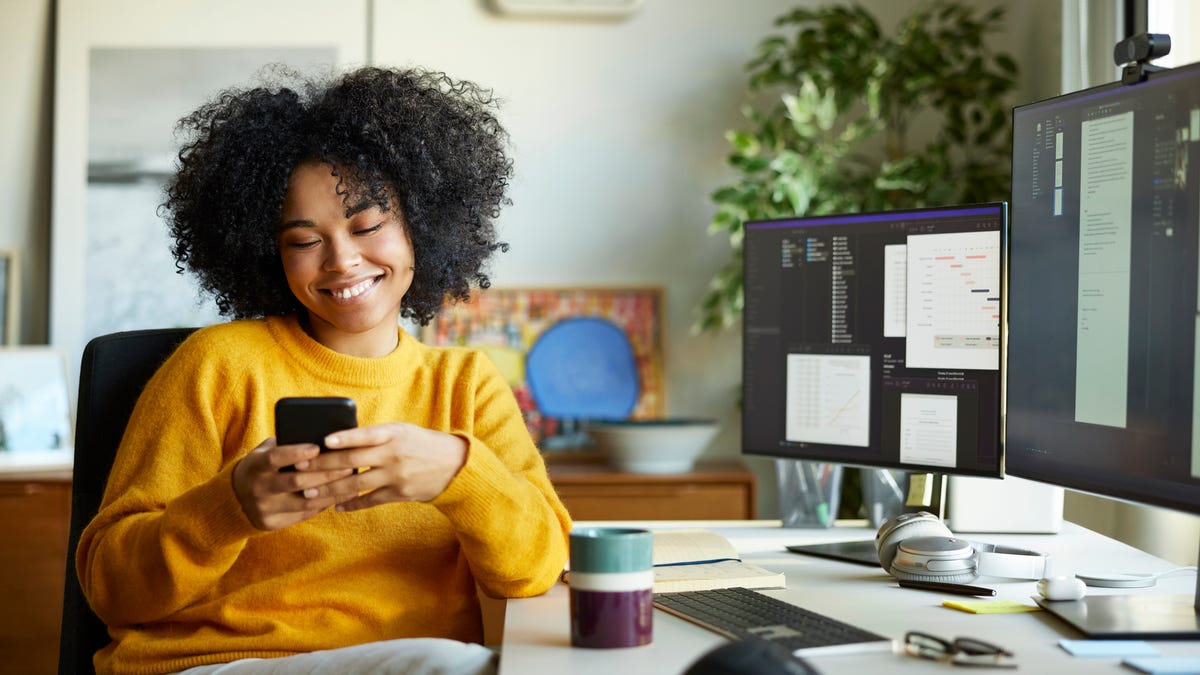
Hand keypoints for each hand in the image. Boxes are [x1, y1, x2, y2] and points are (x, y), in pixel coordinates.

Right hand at [232, 437, 355, 530]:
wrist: (235, 499)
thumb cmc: (261, 467)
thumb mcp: (264, 453)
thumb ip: (285, 445)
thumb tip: (323, 437)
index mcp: (254, 466)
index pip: (275, 458)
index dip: (296, 453)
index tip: (318, 447)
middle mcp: (257, 488)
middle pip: (296, 481)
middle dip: (325, 473)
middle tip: (348, 465)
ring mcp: (265, 508)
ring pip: (305, 501)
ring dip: (332, 491)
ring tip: (352, 482)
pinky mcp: (272, 524)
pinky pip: (305, 513)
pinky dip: (325, 504)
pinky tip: (343, 495)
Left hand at [300, 423, 467, 510]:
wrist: (454, 465)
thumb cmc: (421, 443)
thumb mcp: (401, 431)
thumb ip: (375, 436)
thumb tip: (340, 440)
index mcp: (394, 434)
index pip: (366, 434)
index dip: (345, 437)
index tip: (323, 441)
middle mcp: (394, 454)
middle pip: (353, 461)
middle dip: (323, 466)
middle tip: (299, 468)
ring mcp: (397, 475)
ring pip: (357, 484)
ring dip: (330, 490)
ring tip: (309, 493)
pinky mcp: (400, 493)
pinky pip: (370, 500)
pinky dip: (352, 504)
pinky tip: (336, 506)